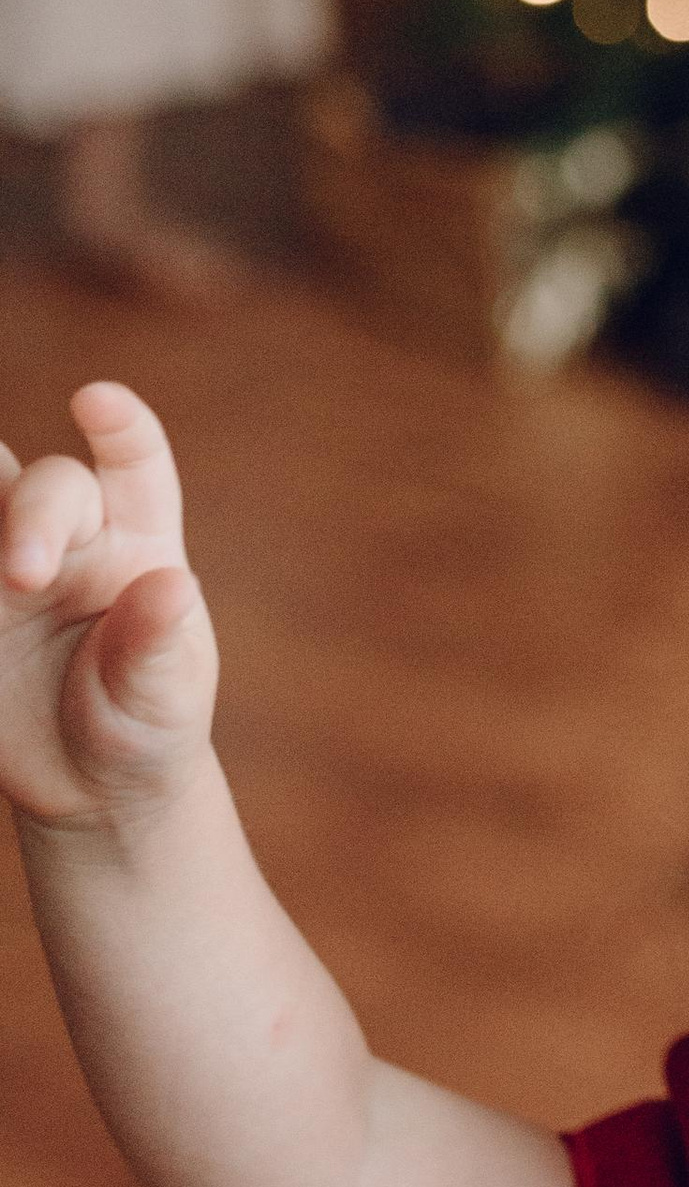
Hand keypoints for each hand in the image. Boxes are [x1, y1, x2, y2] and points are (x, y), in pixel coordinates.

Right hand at [0, 385, 217, 833]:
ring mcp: (6, 562)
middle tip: (24, 574)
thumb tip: (173, 585)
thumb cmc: (144, 725)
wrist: (87, 786)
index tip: (98, 400)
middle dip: (31, 513)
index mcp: (141, 543)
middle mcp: (70, 537)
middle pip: (43, 484)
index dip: (121, 428)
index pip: (136, 467)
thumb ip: (158, 644)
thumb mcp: (162, 699)